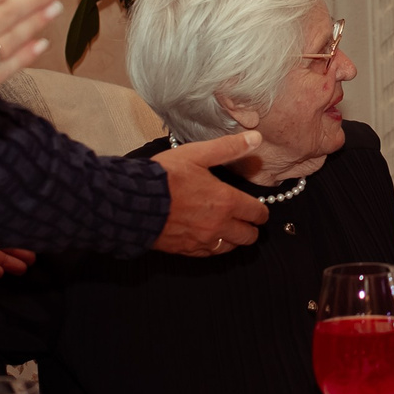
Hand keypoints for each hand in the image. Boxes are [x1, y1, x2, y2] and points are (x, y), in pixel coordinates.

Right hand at [152, 130, 271, 254]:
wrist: (132, 202)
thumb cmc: (164, 177)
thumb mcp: (198, 154)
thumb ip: (229, 148)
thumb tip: (254, 139)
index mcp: (226, 202)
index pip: (258, 213)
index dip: (261, 212)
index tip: (258, 209)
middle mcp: (218, 225)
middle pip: (249, 236)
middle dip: (250, 227)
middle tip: (245, 219)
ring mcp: (202, 240)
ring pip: (230, 247)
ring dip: (233, 238)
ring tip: (227, 227)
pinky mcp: (186, 250)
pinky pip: (209, 254)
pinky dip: (213, 246)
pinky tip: (207, 236)